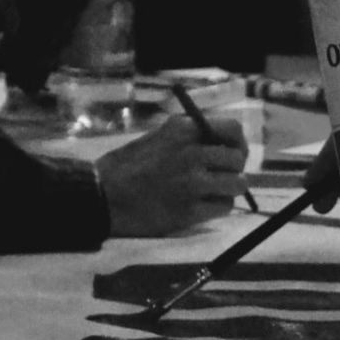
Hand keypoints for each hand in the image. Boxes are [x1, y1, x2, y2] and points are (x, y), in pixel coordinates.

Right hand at [98, 114, 247, 235]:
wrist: (101, 197)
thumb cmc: (125, 167)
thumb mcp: (158, 138)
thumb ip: (188, 138)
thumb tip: (221, 144)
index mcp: (183, 130)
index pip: (233, 129)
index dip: (238, 143)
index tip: (233, 153)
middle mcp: (192, 153)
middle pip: (237, 159)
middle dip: (233, 169)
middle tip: (221, 177)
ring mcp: (192, 183)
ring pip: (237, 184)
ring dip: (228, 189)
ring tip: (211, 193)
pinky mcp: (190, 210)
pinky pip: (223, 207)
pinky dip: (217, 207)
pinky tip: (201, 206)